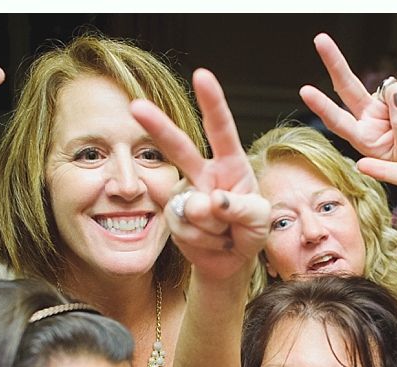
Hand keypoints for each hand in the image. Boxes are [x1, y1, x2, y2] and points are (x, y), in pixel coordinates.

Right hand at [130, 69, 269, 280]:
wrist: (231, 260)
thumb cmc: (250, 231)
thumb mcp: (260, 219)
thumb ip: (242, 208)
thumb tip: (209, 202)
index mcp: (230, 163)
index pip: (221, 129)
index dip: (212, 102)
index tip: (202, 76)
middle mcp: (203, 172)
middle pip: (178, 147)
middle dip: (157, 126)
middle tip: (136, 106)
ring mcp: (184, 193)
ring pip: (192, 207)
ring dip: (215, 229)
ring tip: (226, 233)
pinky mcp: (172, 215)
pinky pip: (185, 228)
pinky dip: (204, 241)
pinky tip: (212, 241)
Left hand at [300, 33, 396, 162]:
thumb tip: (395, 93)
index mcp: (364, 139)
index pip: (339, 121)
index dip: (323, 106)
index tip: (306, 91)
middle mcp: (368, 118)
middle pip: (348, 87)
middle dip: (334, 62)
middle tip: (320, 40)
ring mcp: (384, 104)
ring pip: (391, 88)